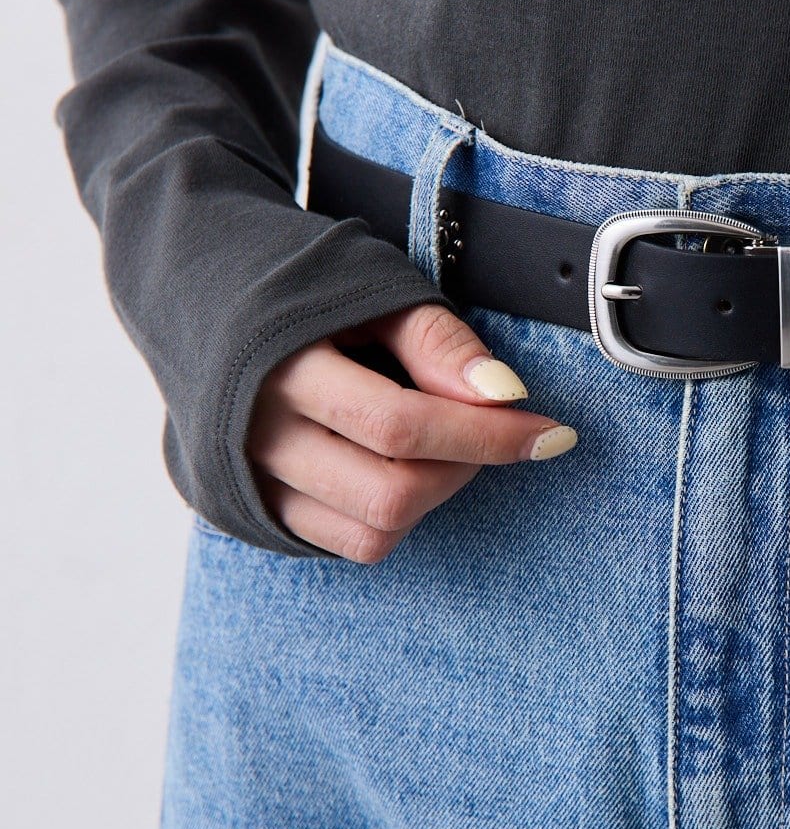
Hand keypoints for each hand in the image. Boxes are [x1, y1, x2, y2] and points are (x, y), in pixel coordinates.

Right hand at [245, 301, 576, 561]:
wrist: (199, 294)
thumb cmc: (301, 285)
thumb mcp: (369, 286)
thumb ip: (436, 339)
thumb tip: (506, 393)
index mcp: (282, 365)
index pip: (402, 426)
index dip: (488, 435)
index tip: (551, 432)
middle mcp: (259, 434)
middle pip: (391, 493)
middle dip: (466, 468)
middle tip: (494, 432)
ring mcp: (252, 480)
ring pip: (374, 529)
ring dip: (436, 495)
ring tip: (448, 445)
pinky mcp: (257, 509)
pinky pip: (349, 543)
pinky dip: (398, 516)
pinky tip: (407, 468)